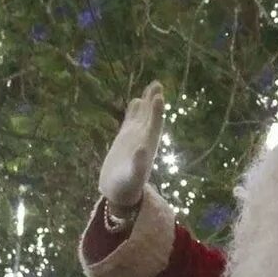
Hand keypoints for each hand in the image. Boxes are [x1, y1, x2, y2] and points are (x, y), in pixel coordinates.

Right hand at [97, 82, 164, 214]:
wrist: (119, 192)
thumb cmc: (127, 188)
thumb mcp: (132, 178)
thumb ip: (138, 165)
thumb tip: (142, 149)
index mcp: (148, 147)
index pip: (154, 126)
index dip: (157, 112)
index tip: (159, 97)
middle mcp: (143, 140)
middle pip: (150, 117)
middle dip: (154, 101)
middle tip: (158, 84)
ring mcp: (134, 138)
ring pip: (142, 116)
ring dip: (147, 102)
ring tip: (152, 85)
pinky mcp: (124, 139)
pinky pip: (130, 121)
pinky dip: (133, 111)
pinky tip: (136, 100)